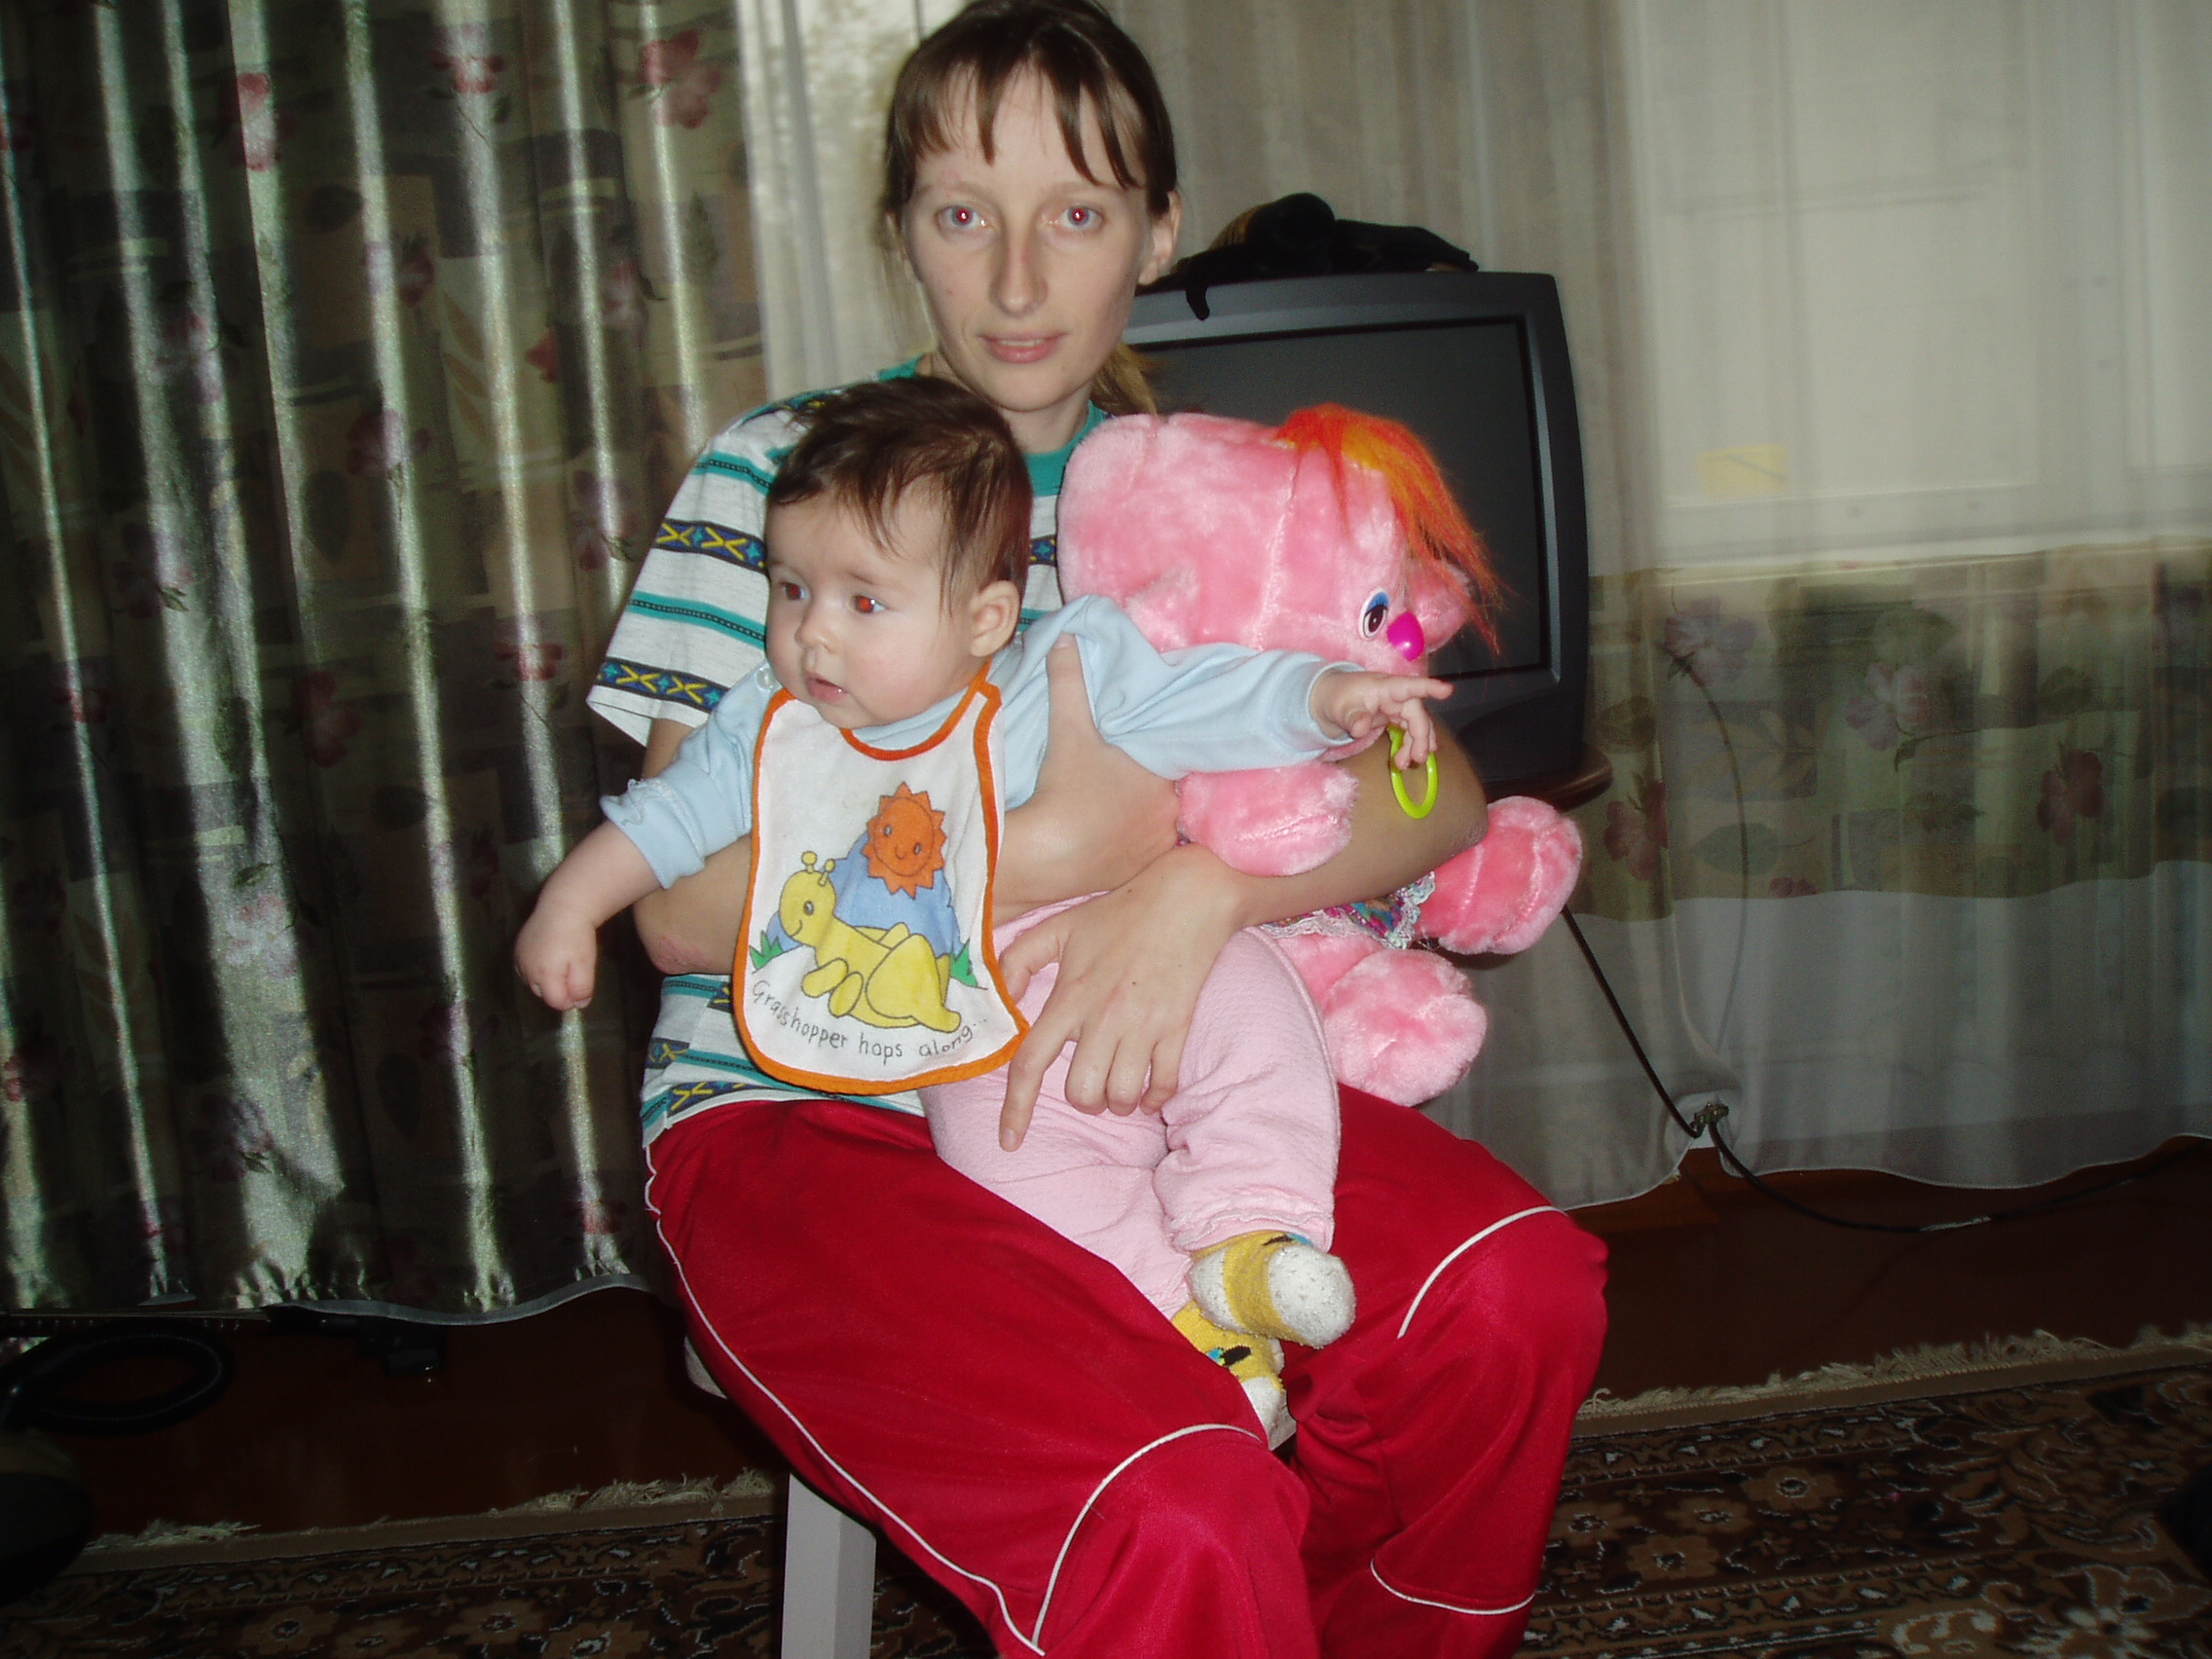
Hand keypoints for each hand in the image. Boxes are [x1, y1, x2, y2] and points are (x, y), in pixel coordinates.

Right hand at [515, 902, 600, 1010]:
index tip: (579, 989)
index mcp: (544, 974)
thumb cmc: (578, 936)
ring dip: (546, 981)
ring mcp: (519, 960)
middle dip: (558, 991)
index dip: (569, 1000)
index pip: (555, 1002)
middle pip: (542, 994)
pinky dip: (536, 971)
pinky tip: (548, 960)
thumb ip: (581, 987)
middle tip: (572, 974)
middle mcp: (527, 970)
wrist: (563, 906)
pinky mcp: (517, 950)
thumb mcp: (585, 963)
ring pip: (532, 983)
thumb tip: (579, 1004)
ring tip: (561, 965)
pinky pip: (525, 971)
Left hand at [993, 843, 1244, 1150]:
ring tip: (1120, 1086)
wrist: (1186, 897)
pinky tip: (1151, 1089)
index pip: (1031, 1063)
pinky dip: (1155, 1097)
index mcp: (1069, 996)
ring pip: (1122, 1096)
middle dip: (1083, 1101)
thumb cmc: (1119, 911)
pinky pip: (1164, 1084)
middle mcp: (1102, 1017)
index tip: (1010, 1142)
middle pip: (1081, 1093)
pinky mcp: (1177, 1027)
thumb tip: (1003, 997)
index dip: (1016, 1108)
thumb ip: (1019, 959)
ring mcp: (1142, 1025)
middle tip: (1090, 1086)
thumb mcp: (1059, 927)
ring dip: (1118, 1101)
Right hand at [994, 641, 1180, 920]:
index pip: (1172, 758)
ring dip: (1140, 815)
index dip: (1155, 754)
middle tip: (1118, 778)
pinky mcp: (1137, 873)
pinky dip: (1131, 843)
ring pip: (1156, 822)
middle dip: (1146, 784)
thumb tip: (1067, 637)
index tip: (1138, 751)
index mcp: (1162, 776)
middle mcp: (1169, 813)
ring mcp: (1155, 847)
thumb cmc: (1063, 790)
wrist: (1045, 856)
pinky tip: (1109, 835)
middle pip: (1164, 791)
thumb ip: (1069, 681)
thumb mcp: (1067, 729)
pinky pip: (1144, 852)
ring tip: (1112, 807)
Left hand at [1315, 671, 1452, 766]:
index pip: (1410, 686)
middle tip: (1418, 759)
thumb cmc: (1338, 698)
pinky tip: (1407, 760)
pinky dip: (1411, 746)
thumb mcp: (1340, 708)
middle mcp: (1396, 696)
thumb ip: (1352, 717)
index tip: (1448, 690)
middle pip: (1417, 714)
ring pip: (1417, 725)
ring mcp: (1398, 707)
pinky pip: (1410, 732)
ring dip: (1417, 745)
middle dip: (1421, 736)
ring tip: (1409, 764)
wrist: (1332, 700)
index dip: (1429, 688)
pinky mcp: (1396, 718)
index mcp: (1385, 687)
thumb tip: (1359, 729)